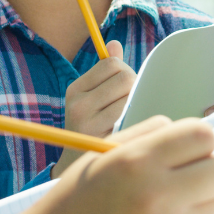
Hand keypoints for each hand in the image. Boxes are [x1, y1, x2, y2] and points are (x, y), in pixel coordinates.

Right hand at [0, 117, 213, 213]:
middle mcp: (156, 196)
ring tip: (184, 203)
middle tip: (202, 172)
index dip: (201, 139)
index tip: (192, 149)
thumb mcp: (106, 153)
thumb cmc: (80, 196)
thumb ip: (152, 135)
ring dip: (212, 201)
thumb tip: (198, 135)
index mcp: (137, 161)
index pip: (204, 134)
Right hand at [52, 40, 135, 177]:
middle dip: (134, 87)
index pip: (112, 64)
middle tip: (130, 103)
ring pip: (132, 96)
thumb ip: (105, 71)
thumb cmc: (93, 127)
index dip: (124, 72)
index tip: (121, 88)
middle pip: (125, 78)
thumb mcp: (92, 98)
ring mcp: (89, 123)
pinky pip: (132, 116)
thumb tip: (114, 43)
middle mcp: (78, 105)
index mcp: (75, 90)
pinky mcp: (104, 138)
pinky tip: (130, 128)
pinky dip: (136, 119)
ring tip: (129, 116)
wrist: (78, 170)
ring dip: (137, 103)